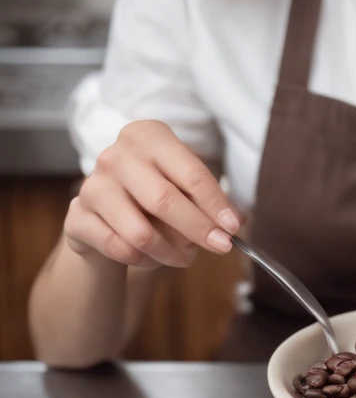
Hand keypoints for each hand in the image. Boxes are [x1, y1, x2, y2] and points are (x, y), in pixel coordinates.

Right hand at [64, 120, 244, 268]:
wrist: (103, 213)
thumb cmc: (153, 194)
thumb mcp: (182, 186)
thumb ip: (209, 201)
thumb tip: (235, 221)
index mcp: (149, 136)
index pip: (191, 173)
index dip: (216, 204)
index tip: (233, 228)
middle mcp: (117, 155)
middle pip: (165, 200)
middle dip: (198, 229)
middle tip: (220, 247)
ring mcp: (93, 185)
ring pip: (140, 233)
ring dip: (171, 252)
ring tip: (185, 256)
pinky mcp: (77, 216)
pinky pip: (120, 249)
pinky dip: (145, 261)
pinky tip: (153, 258)